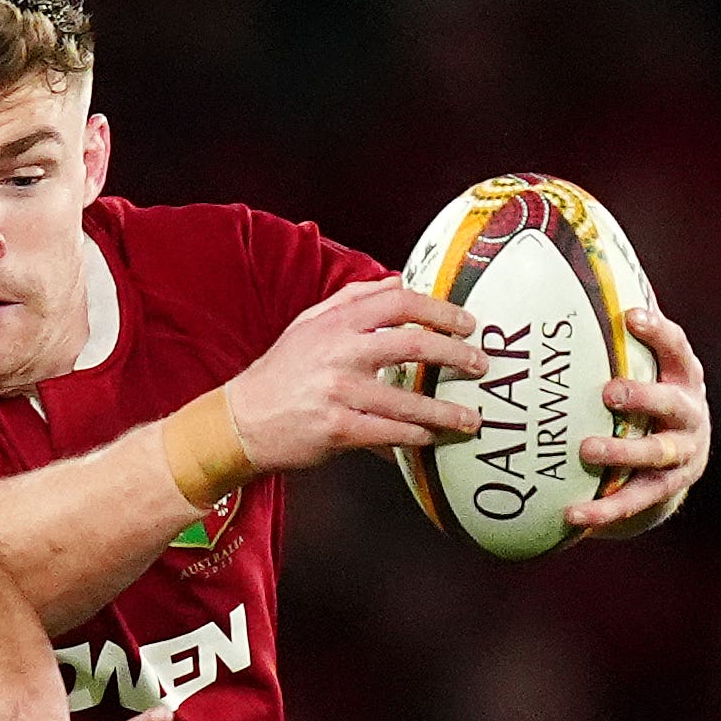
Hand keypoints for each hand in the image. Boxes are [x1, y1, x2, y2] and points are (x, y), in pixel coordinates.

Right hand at [220, 277, 487, 474]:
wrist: (240, 421)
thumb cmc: (281, 373)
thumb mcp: (308, 324)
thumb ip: (352, 301)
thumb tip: (396, 282)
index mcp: (337, 323)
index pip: (400, 303)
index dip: (440, 310)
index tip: (467, 324)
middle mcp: (340, 353)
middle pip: (415, 345)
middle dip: (457, 356)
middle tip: (480, 366)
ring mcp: (338, 393)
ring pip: (408, 400)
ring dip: (446, 411)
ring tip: (470, 418)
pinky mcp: (336, 430)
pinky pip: (388, 433)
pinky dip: (415, 436)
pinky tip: (431, 438)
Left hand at [567, 307, 711, 537]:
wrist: (674, 467)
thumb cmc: (647, 404)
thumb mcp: (644, 369)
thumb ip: (624, 338)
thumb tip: (589, 270)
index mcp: (685, 378)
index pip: (677, 350)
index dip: (657, 332)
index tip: (630, 315)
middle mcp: (690, 415)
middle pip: (672, 404)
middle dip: (642, 398)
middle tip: (607, 393)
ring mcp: (681, 456)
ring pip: (655, 455)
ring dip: (622, 452)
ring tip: (585, 450)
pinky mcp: (665, 492)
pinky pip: (634, 502)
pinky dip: (603, 511)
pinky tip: (572, 516)